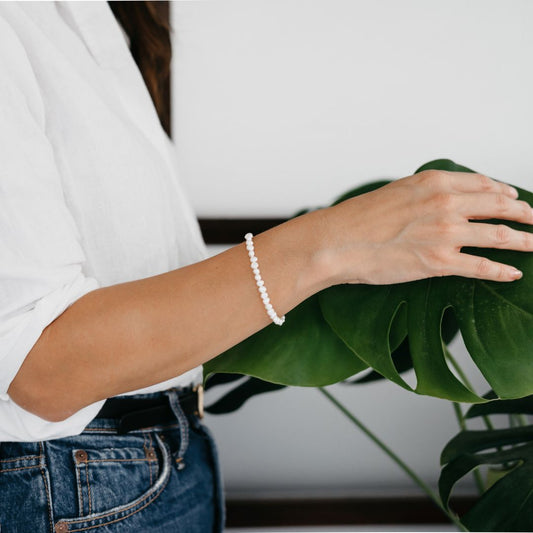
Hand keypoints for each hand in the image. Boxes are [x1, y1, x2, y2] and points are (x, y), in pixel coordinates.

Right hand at [323, 170, 532, 284]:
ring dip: (523, 241)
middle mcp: (446, 204)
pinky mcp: (439, 262)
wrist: (337, 241)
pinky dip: (502, 270)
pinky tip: (513, 272)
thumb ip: (424, 194)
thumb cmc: (357, 219)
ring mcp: (445, 233)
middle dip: (523, 213)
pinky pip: (482, 267)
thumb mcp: (395, 192)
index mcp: (433, 182)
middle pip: (498, 206)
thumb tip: (439, 202)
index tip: (512, 197)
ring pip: (499, 235)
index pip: (482, 183)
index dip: (503, 191)